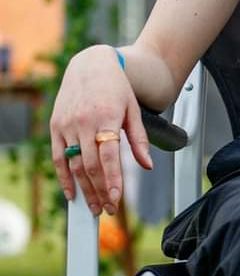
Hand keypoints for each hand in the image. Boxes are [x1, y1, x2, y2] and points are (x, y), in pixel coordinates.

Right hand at [50, 46, 152, 215]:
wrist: (90, 65)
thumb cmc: (116, 87)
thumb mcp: (133, 109)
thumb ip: (138, 139)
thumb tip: (147, 165)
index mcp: (107, 118)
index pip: (109, 156)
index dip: (111, 180)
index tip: (116, 200)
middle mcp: (84, 123)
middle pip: (91, 166)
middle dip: (99, 190)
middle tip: (107, 209)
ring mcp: (67, 126)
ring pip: (74, 165)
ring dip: (83, 189)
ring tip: (93, 206)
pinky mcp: (56, 128)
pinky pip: (58, 159)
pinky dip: (64, 178)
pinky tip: (72, 193)